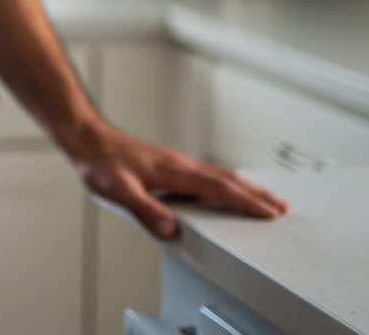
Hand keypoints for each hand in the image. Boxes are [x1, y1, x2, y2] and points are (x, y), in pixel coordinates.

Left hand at [63, 122, 288, 239]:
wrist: (87, 138)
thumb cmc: (100, 161)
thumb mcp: (119, 191)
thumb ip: (145, 211)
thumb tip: (170, 230)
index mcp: (174, 171)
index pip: (219, 188)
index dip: (246, 201)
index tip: (270, 212)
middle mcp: (179, 164)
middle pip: (227, 178)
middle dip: (256, 193)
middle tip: (281, 206)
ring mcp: (175, 163)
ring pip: (218, 174)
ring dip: (244, 186)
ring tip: (263, 198)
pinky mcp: (168, 164)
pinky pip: (206, 173)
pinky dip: (224, 182)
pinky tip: (222, 188)